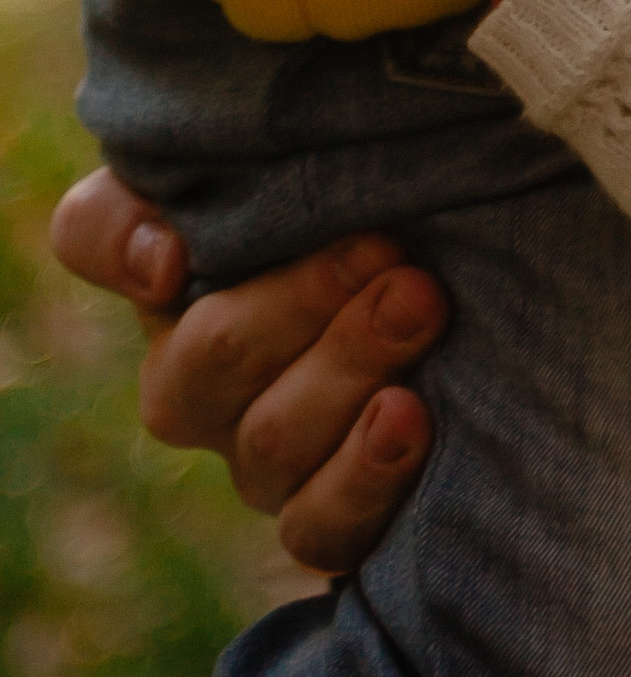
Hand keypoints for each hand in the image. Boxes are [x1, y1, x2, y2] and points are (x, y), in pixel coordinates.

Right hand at [51, 166, 442, 574]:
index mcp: (178, 263)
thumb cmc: (389, 198)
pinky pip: (316, 530)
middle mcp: (198, 371)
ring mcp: (262, 453)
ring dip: (346, 372)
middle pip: (202, 358)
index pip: (96, 235)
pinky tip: (410, 420)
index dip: (125, 244)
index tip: (178, 255)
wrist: (489, 283)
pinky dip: (360, 479)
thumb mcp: (321, 146)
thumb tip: (164, 258)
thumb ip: (239, 155)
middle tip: (389, 252)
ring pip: (267, 442)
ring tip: (421, 308)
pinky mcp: (329, 517)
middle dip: (299, 303)